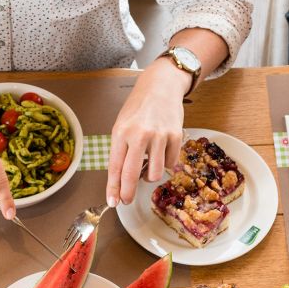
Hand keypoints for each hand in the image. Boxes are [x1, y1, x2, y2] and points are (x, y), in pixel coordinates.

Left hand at [106, 58, 189, 205]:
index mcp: (121, 132)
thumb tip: (122, 180)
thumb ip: (121, 151)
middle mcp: (139, 134)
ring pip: (154, 174)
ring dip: (149, 177)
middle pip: (132, 175)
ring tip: (147, 166)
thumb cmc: (138, 108)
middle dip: (128, 193)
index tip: (112, 202)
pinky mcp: (176, 136)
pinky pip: (169, 163)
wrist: (161, 86)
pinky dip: (164, 163)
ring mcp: (159, 136)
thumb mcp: (122, 125)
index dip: (113, 188)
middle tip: (127, 200)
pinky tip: (160, 152)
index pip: (115, 167)